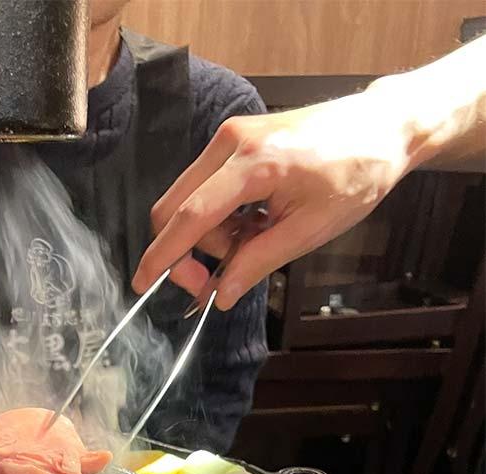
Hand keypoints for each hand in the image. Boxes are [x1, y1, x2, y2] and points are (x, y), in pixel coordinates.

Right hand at [132, 91, 413, 309]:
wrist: (381, 129)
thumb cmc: (356, 175)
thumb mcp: (309, 231)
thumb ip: (257, 263)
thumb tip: (219, 295)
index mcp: (253, 165)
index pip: (189, 216)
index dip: (163, 256)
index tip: (142, 283)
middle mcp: (231, 143)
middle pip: (175, 208)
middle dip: (186, 252)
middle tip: (216, 281)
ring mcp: (231, 137)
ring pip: (189, 201)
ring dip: (209, 236)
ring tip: (253, 243)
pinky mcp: (236, 140)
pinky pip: (206, 187)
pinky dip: (219, 217)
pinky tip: (252, 224)